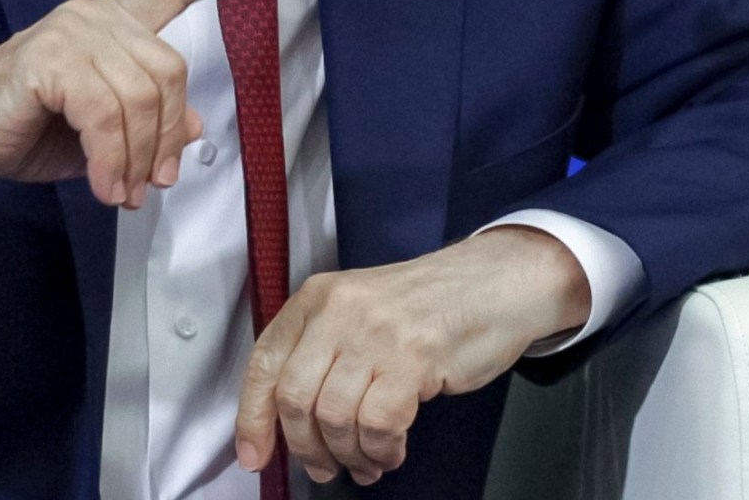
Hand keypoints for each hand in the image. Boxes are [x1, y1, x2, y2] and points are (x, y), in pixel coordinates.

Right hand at [0, 0, 266, 207]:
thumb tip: (196, 126)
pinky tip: (104, 185)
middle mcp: (95, 18)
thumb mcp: (100, 133)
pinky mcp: (49, 59)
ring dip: (136, 157)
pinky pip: (103, 113)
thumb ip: (147, 122)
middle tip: (152, 183)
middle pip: (168, 71)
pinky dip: (110, 157)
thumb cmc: (27, 128)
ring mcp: (71, 33)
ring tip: (122, 193)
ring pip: (139, 98)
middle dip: (166, 136)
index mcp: (112, 24)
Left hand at [234, 227, 590, 486]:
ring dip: (350, 454)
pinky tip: (391, 449)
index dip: (252, 417)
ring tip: (367, 460)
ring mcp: (376, 330)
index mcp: (318, 298)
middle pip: (296, 397)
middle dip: (307, 447)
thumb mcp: (360, 311)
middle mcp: (340, 309)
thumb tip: (289, 420)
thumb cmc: (431, 304)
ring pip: (336, 417)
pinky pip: (379, 423)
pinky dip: (382, 450)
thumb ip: (322, 354)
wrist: (496, 282)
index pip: (265, 363)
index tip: (253, 454)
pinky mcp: (413, 355)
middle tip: (324, 466)